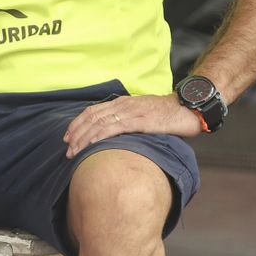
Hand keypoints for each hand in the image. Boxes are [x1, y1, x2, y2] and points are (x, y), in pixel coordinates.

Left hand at [62, 93, 201, 157]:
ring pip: (99, 122)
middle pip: (91, 117)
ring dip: (84, 137)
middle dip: (76, 133)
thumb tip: (116, 138)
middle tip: (67, 148)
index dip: (77, 124)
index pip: (93, 111)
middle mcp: (123, 105)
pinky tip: (92, 145)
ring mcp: (131, 112)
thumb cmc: (167, 115)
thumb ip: (129, 122)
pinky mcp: (141, 121)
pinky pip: (115, 128)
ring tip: (75, 151)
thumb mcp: (143, 115)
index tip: (68, 137)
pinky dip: (100, 136)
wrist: (188, 108)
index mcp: (122, 103)